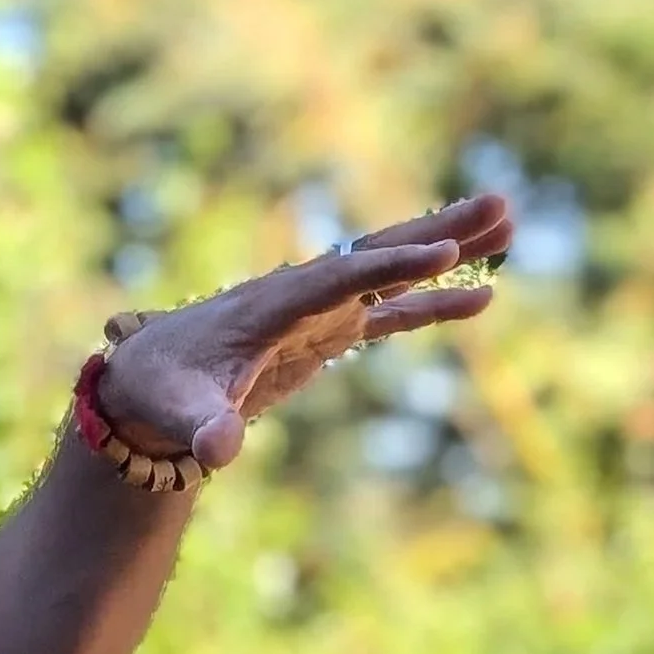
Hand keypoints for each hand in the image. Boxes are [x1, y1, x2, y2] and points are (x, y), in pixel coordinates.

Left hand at [97, 193, 513, 471]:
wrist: (144, 382)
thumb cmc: (157, 391)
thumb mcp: (176, 413)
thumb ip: (202, 427)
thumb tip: (218, 450)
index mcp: (268, 305)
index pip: (337, 280)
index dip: (387, 267)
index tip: (439, 253)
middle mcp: (299, 295)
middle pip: (375, 254)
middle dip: (435, 230)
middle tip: (501, 202)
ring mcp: (316, 310)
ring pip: (390, 273)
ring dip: (445, 249)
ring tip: (508, 222)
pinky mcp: (325, 331)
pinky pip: (388, 312)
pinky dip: (431, 304)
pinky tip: (483, 297)